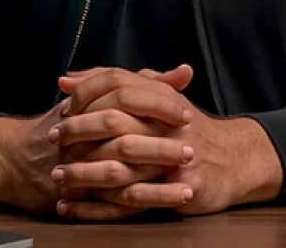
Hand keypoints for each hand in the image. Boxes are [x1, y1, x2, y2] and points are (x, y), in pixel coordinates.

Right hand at [0, 66, 191, 216]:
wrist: (16, 157)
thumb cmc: (66, 122)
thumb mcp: (100, 95)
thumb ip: (143, 83)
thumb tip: (184, 72)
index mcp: (91, 103)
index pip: (127, 96)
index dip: (157, 105)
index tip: (185, 112)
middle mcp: (83, 131)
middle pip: (125, 134)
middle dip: (161, 144)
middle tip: (191, 149)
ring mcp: (78, 164)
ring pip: (120, 172)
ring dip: (156, 181)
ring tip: (188, 184)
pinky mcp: (76, 193)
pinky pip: (112, 203)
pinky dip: (140, 204)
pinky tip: (165, 207)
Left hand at [52, 67, 282, 218]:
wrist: (234, 159)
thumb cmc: (186, 128)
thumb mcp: (158, 99)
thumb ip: (117, 86)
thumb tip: (67, 77)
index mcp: (162, 96)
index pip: (118, 83)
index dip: (87, 92)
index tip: (61, 106)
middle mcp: (169, 121)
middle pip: (115, 121)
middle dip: (79, 131)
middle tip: (52, 140)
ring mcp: (176, 155)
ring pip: (121, 162)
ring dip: (85, 171)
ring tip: (58, 177)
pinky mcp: (181, 186)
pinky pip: (134, 198)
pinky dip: (100, 206)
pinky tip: (74, 207)